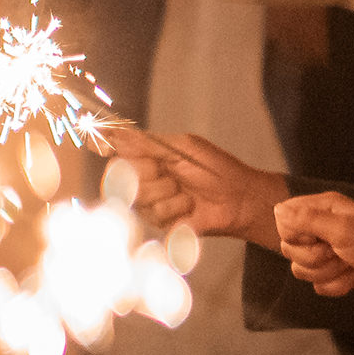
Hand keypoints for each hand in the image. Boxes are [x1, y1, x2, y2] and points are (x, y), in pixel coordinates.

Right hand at [105, 129, 288, 250]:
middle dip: (150, 172)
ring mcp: (147, 202)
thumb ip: (147, 142)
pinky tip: (190, 206)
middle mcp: (141, 179)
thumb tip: (115, 132)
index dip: (114, 151)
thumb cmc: (215, 170)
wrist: (239, 198)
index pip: (116, 153)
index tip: (116, 149)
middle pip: (121, 175)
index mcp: (146, 157)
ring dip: (169, 191)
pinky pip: (155, 213)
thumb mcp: (182, 147)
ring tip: (186, 191)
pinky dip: (178, 206)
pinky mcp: (157, 222)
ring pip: (139, 196)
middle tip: (173, 172)